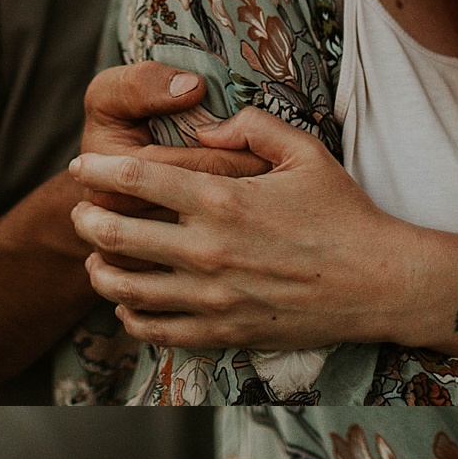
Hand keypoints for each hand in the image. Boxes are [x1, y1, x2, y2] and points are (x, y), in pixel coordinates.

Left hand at [75, 70, 370, 351]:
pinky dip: (133, 315)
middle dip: (86, 220)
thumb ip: (251, 125)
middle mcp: (208, 251)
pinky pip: (158, 330)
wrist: (378, 284)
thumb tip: (205, 124)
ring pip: (128, 289)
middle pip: (118, 236)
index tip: (80, 164)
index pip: (138, 180)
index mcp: (223, 199)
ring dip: (101, 271)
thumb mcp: (305, 150)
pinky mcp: (223, 334)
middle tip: (79, 211)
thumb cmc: (344, 213)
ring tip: (94, 258)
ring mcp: (213, 299)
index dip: (99, 170)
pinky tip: (129, 302)